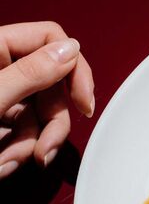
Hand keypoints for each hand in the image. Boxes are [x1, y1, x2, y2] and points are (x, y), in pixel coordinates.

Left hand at [0, 21, 93, 178]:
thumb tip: (71, 50)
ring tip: (6, 164)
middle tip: (44, 152)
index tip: (84, 103)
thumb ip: (30, 73)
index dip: (73, 68)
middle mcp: (2, 68)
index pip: (50, 38)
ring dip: (31, 145)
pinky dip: (17, 153)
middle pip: (51, 85)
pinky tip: (0, 165)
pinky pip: (23, 133)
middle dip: (50, 125)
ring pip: (40, 115)